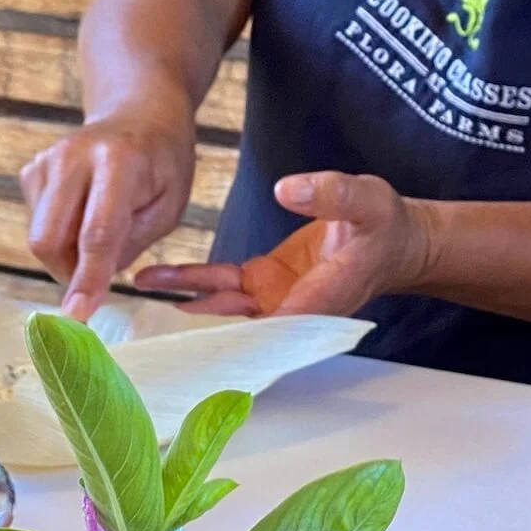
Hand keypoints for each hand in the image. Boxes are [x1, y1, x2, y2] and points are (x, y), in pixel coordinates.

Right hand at [20, 107, 196, 320]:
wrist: (138, 114)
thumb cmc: (162, 166)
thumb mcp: (169, 207)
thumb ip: (130, 244)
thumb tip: (89, 284)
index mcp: (118, 162)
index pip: (96, 233)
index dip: (87, 278)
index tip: (78, 313)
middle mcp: (73, 156)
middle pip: (49, 239)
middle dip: (69, 272)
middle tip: (98, 273)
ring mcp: (45, 160)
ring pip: (39, 237)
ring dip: (66, 254)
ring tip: (97, 233)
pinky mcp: (31, 170)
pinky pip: (36, 223)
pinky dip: (59, 234)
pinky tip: (82, 214)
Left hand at [134, 172, 434, 316]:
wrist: (393, 242)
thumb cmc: (385, 227)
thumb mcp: (367, 201)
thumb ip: (330, 195)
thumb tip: (286, 188)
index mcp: (315, 302)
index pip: (266, 328)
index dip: (227, 335)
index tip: (188, 341)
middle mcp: (288, 311)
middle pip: (233, 329)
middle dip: (190, 331)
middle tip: (145, 331)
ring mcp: (273, 300)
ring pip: (218, 309)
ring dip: (179, 304)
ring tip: (137, 295)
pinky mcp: (263, 284)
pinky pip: (220, 287)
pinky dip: (190, 284)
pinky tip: (154, 279)